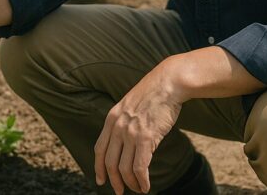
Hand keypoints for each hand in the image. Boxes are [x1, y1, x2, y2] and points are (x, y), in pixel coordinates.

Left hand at [94, 65, 182, 193]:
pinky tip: (146, 186)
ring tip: (138, 189)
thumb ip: (124, 122)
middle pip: (110, 163)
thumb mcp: (130, 105)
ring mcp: (131, 133)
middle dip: (114, 181)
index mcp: (112, 119)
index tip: (101, 180)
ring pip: (125, 168)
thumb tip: (124, 142)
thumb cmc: (154, 94)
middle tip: (120, 191)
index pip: (99, 149)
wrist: (168, 83)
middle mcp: (118, 127)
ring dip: (131, 184)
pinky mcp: (146, 137)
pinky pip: (140, 167)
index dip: (99, 168)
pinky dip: (142, 181)